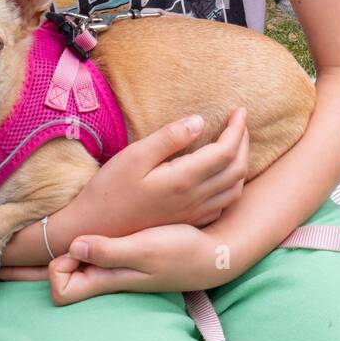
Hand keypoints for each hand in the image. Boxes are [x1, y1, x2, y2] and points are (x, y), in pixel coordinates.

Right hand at [36, 109, 249, 249]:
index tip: (240, 110)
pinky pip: (223, 204)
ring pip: (235, 189)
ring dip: (242, 163)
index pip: (226, 151)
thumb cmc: (110, 189)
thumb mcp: (134, 156)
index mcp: (184, 180)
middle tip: (240, 121)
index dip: (238, 129)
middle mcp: (195, 199)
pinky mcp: (188, 223)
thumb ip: (169, 138)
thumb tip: (200, 121)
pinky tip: (223, 174)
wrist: (95, 230)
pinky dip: (232, 185)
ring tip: (235, 143)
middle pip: (237, 169)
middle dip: (244, 142)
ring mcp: (193, 214)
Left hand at [45, 223, 236, 301]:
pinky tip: (101, 216)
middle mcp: (108, 274)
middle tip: (55, 225)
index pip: (61, 289)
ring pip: (81, 260)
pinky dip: (92, 237)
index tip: (70, 243)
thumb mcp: (144, 250)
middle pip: (66, 274)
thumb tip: (73, 248)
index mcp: (107, 278)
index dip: (57, 267)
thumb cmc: (179, 251)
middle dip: (53, 253)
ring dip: (73, 242)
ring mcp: (118, 264)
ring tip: (74, 216)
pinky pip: (98, 248)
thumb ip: (109, 252)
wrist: (212, 251)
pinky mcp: (129, 251)